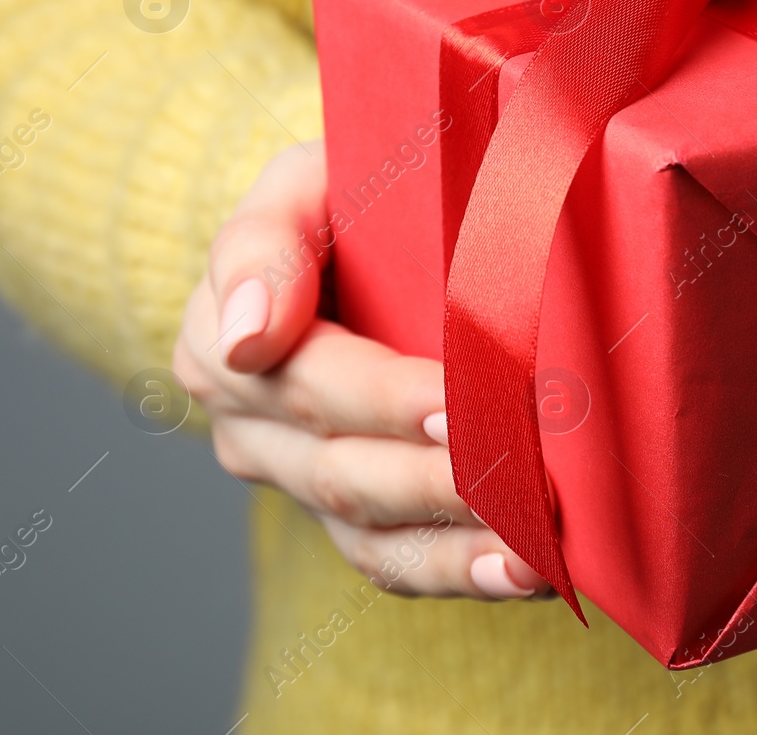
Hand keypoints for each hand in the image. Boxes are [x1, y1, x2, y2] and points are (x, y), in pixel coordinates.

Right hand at [171, 141, 550, 600]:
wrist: (361, 238)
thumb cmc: (343, 199)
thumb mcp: (299, 183)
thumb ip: (263, 240)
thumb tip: (247, 335)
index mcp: (222, 342)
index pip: (308, 381)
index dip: (384, 399)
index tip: (453, 406)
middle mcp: (252, 427)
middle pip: (346, 468)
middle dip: (440, 476)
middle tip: (523, 470)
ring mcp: (303, 480)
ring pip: (372, 530)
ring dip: (457, 543)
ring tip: (533, 549)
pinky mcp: (356, 516)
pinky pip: (398, 560)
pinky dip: (460, 571)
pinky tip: (525, 572)